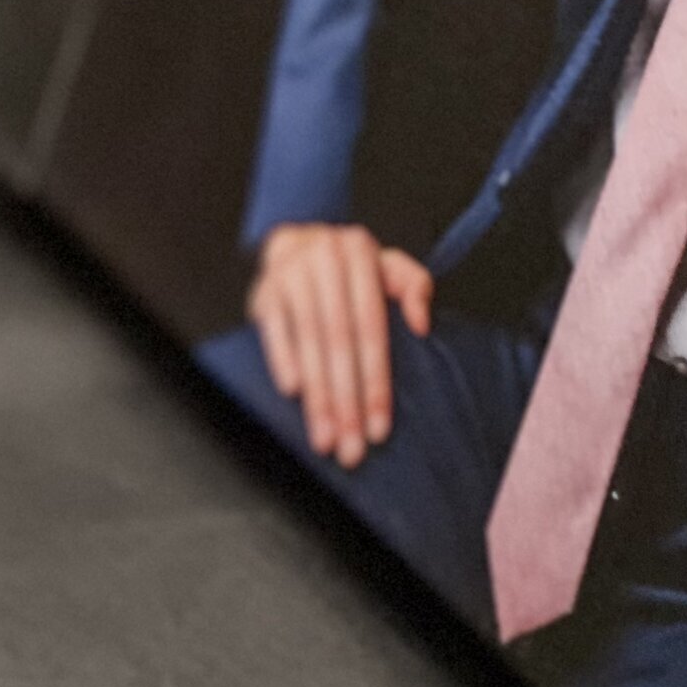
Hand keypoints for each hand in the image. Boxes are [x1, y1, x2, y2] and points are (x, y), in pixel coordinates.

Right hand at [246, 222, 432, 467]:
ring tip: (324, 438)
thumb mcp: (389, 264)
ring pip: (308, 342)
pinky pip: (274, 329)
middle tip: (349, 449)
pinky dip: (282, 359)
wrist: (296, 237)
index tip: (377, 428)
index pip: (372, 330)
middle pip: (339, 343)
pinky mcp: (264, 289)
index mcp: (362, 255)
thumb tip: (422, 323)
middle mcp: (327, 261)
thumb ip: (414, 285)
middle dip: (345, 401)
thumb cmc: (352, 265)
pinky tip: (292, 394)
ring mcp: (293, 274)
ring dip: (316, 396)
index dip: (375, 382)